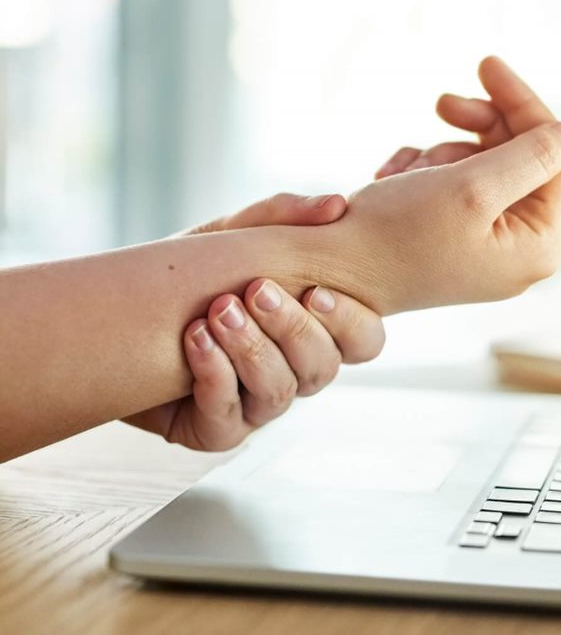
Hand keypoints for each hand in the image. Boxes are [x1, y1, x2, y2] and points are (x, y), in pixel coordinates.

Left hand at [123, 193, 384, 450]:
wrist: (122, 313)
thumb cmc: (197, 273)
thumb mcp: (237, 235)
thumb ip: (284, 216)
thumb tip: (336, 204)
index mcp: (316, 329)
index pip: (365, 341)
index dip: (352, 324)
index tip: (316, 293)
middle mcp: (296, 371)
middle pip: (323, 367)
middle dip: (292, 329)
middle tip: (256, 289)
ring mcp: (259, 405)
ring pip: (280, 392)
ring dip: (251, 349)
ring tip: (216, 311)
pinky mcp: (218, 430)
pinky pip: (230, 418)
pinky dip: (215, 376)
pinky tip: (195, 341)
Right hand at [305, 57, 560, 314]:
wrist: (328, 271)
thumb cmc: (395, 235)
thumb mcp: (472, 186)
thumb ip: (531, 155)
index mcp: (537, 246)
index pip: (555, 160)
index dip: (523, 108)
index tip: (486, 65)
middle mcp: (518, 252)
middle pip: (521, 161)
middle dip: (477, 128)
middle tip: (441, 102)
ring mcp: (486, 247)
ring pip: (482, 167)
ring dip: (441, 153)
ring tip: (405, 168)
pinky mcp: (454, 240)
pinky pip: (455, 185)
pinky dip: (423, 171)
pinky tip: (392, 177)